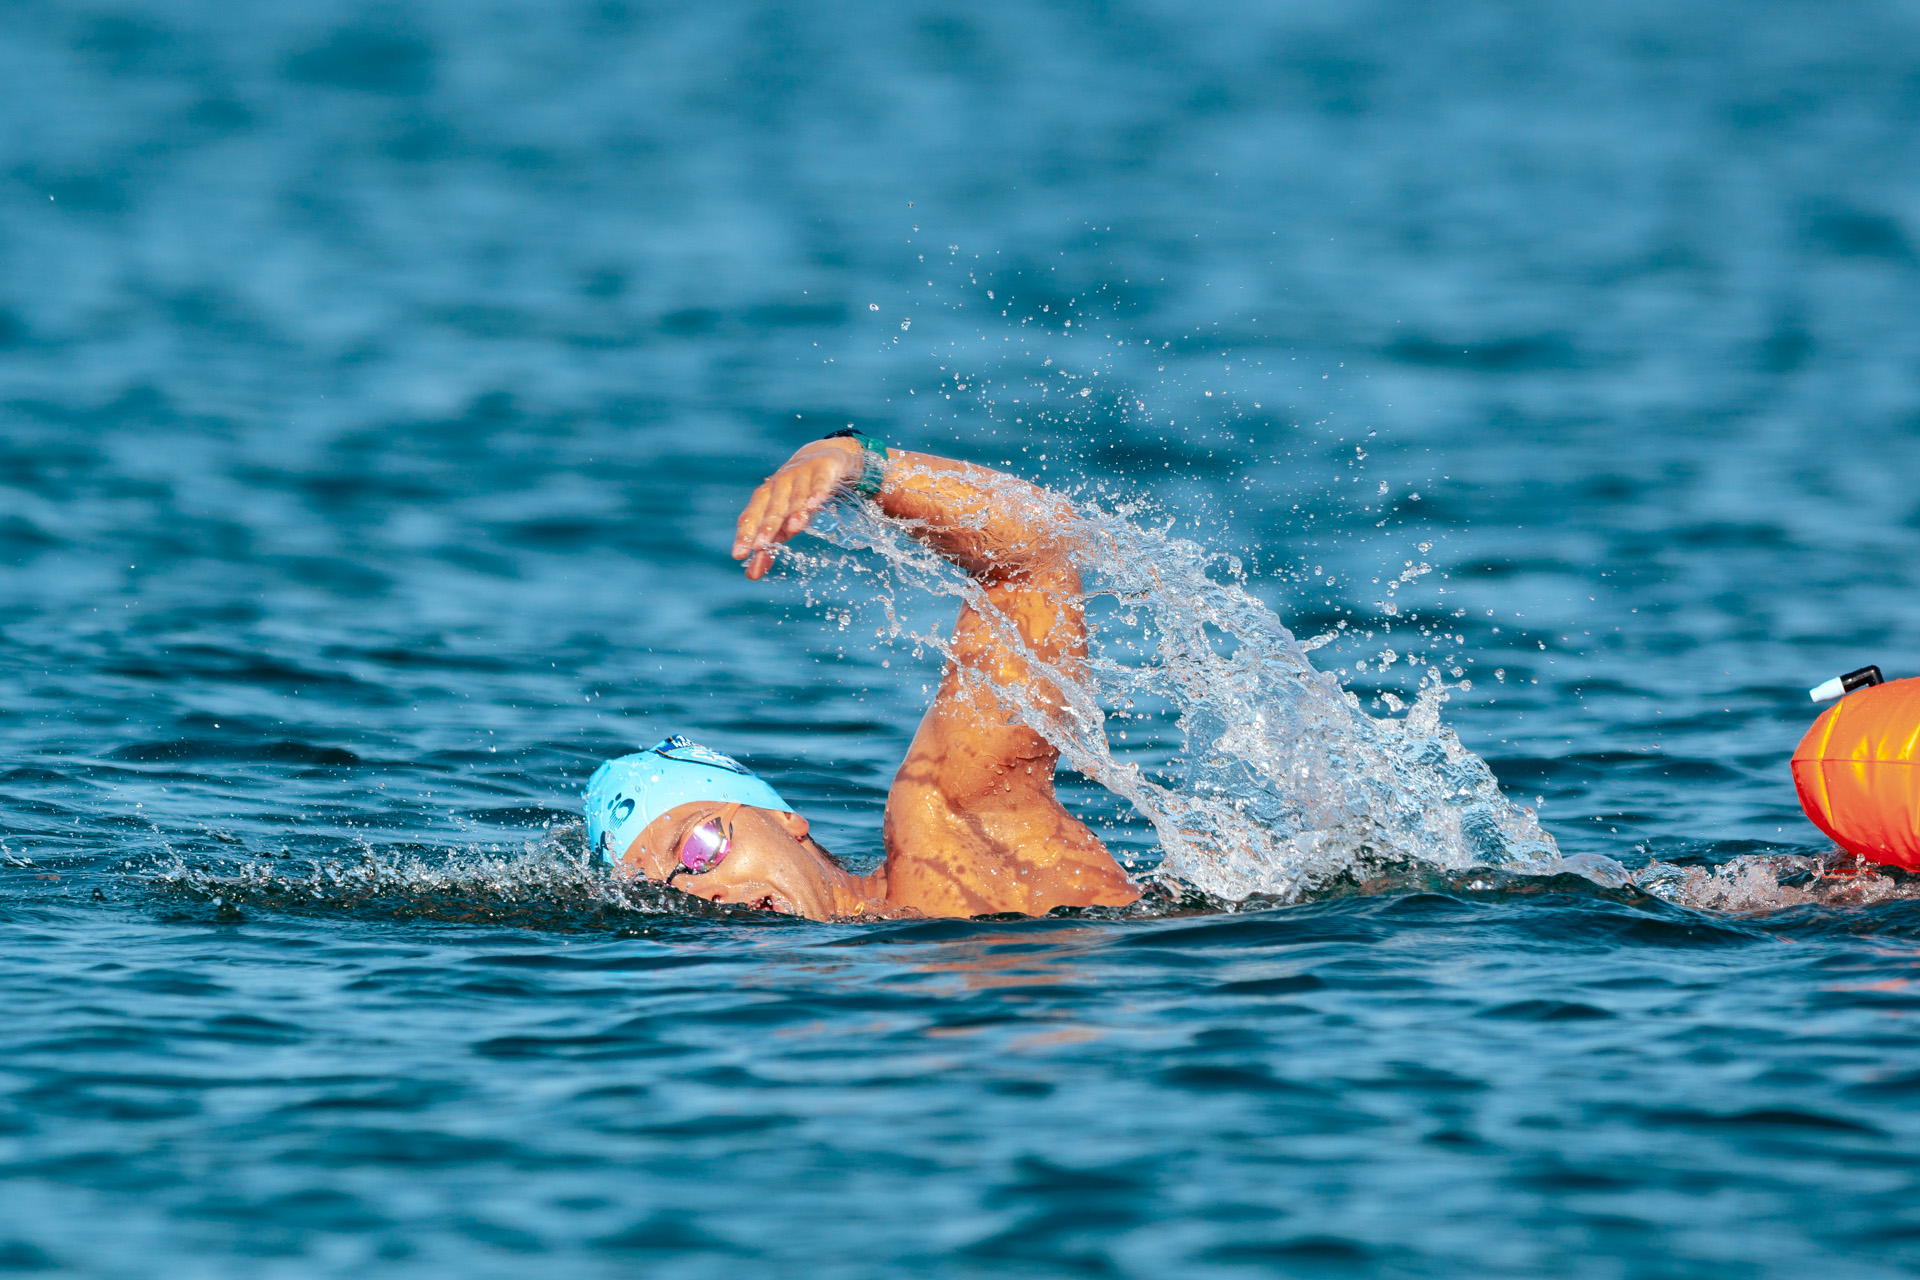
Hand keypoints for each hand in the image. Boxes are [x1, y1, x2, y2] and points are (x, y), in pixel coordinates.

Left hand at [731, 438, 865, 579]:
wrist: (821, 458)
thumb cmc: (793, 497)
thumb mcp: (781, 522)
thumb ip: (768, 548)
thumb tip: (751, 575)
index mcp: (764, 497)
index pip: (751, 516)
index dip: (745, 535)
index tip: (739, 555)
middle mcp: (778, 485)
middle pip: (771, 507)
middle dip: (766, 526)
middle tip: (760, 546)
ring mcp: (800, 476)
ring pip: (795, 496)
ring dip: (794, 511)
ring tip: (793, 529)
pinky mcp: (822, 472)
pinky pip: (819, 484)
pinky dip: (817, 494)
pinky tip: (815, 505)